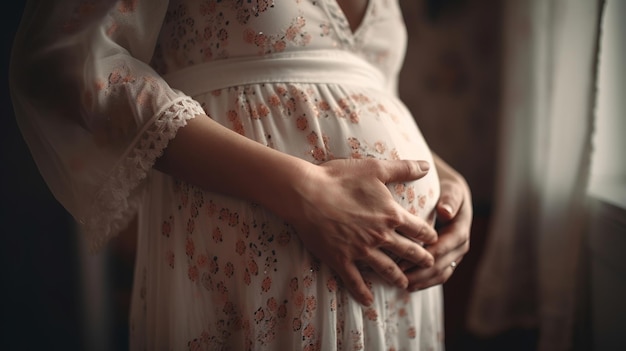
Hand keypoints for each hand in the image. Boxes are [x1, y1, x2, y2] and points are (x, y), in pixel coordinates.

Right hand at [287, 158, 438, 305]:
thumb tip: (428, 166)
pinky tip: (368, 301)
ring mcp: (360, 250)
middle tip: (429, 265)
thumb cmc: (339, 177)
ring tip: (405, 285)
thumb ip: (404, 168)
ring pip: (386, 269)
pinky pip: (355, 281)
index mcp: (390, 214)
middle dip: (421, 259)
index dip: (429, 235)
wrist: (306, 193)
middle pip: (407, 252)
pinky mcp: (341, 259)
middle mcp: (380, 236)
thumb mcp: (375, 168)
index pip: (418, 229)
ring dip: (398, 278)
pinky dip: (363, 292)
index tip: (434, 240)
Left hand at [401, 156, 471, 290]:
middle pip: (447, 261)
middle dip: (426, 270)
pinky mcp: (445, 257)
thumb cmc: (441, 184)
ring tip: (404, 284)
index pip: (452, 241)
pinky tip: (408, 285)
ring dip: (425, 280)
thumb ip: (449, 197)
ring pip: (443, 271)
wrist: (443, 189)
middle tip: (403, 275)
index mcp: (462, 221)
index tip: (415, 258)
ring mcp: (454, 251)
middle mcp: (461, 239)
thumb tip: (446, 212)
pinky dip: (425, 281)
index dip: (435, 251)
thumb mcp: (448, 186)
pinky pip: (438, 273)